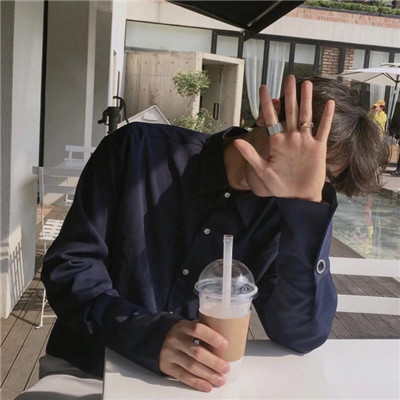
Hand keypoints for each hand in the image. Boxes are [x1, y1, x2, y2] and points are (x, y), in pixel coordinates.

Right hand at [159, 320, 229, 391]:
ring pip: (191, 366)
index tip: (226, 344)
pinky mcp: (167, 367)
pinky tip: (208, 386)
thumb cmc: (182, 333)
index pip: (198, 329)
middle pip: (196, 352)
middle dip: (214, 362)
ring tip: (221, 379)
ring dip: (208, 375)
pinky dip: (197, 383)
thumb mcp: (189, 326)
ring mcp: (170, 353)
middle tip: (226, 368)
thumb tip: (229, 335)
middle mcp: (175, 339)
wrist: (158, 339)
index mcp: (183, 327)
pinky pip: (183, 376)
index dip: (212, 337)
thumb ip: (204, 329)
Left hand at [234, 75, 334, 201]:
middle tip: (288, 78)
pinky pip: (323, 130)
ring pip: (306, 116)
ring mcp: (305, 142)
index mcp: (277, 142)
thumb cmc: (279, 186)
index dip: (266, 104)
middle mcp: (291, 139)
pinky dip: (326, 118)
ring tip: (307, 84)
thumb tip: (236, 142)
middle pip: (289, 112)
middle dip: (289, 95)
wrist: (296, 197)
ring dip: (306, 101)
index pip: (270, 119)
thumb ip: (251, 155)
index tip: (263, 88)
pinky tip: (329, 104)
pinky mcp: (317, 148)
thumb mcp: (262, 171)